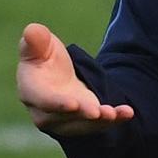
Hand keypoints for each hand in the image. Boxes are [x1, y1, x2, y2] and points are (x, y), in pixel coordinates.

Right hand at [16, 22, 133, 135]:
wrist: (57, 75)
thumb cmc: (44, 58)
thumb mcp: (41, 45)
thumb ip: (36, 40)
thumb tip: (31, 31)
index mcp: (30, 90)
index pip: (41, 99)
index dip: (56, 104)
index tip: (73, 104)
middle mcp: (43, 112)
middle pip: (62, 117)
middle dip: (81, 115)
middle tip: (97, 112)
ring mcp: (63, 122)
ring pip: (81, 125)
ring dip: (99, 121)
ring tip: (114, 113)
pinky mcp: (82, 124)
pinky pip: (98, 125)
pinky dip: (114, 120)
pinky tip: (126, 113)